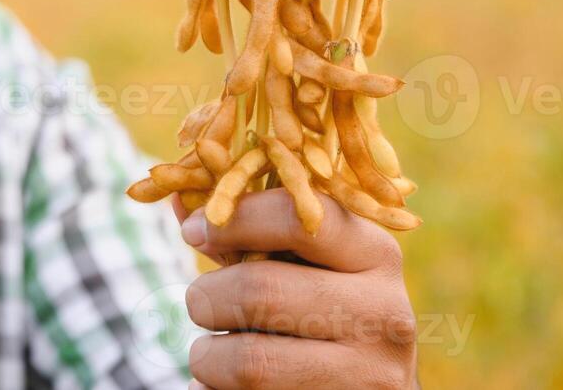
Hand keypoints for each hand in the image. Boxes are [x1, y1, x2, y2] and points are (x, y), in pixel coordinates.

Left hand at [173, 189, 417, 388]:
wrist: (370, 389)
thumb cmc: (323, 310)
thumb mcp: (305, 263)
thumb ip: (249, 230)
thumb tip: (178, 192)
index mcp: (376, 253)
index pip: (295, 218)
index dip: (231, 221)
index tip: (193, 231)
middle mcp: (384, 312)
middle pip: (259, 290)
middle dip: (207, 296)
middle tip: (200, 303)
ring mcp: (370, 373)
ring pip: (249, 361)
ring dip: (208, 357)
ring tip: (211, 353)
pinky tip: (226, 385)